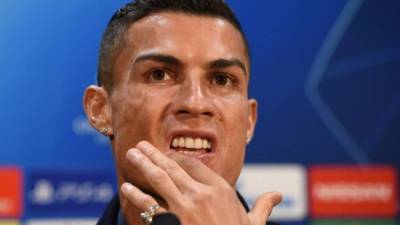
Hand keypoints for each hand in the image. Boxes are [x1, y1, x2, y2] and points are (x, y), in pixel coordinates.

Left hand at [121, 141, 281, 224]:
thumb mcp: (254, 224)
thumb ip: (263, 206)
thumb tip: (278, 195)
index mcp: (221, 191)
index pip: (195, 165)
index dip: (179, 158)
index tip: (168, 153)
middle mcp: (202, 195)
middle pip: (174, 167)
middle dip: (155, 154)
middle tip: (140, 145)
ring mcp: (185, 209)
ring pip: (160, 180)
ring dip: (144, 165)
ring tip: (131, 154)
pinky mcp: (172, 223)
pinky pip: (151, 206)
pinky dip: (138, 196)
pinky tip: (126, 188)